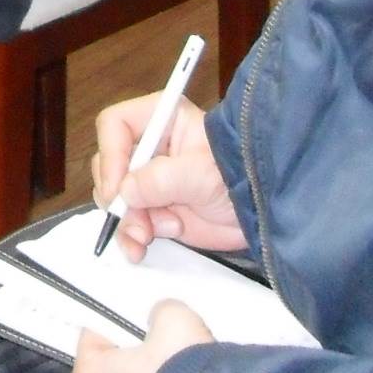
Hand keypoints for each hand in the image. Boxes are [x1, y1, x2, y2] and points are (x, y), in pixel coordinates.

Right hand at [90, 94, 246, 258]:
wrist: (263, 215)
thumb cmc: (239, 178)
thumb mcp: (201, 174)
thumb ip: (162, 179)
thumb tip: (125, 192)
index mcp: (161, 121)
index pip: (114, 125)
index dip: (111, 154)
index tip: (117, 188)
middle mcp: (150, 148)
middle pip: (110, 166)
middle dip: (119, 197)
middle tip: (138, 220)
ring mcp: (150, 182)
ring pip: (116, 199)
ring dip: (126, 222)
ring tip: (147, 237)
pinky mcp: (154, 211)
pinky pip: (127, 223)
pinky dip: (129, 239)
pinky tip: (139, 250)